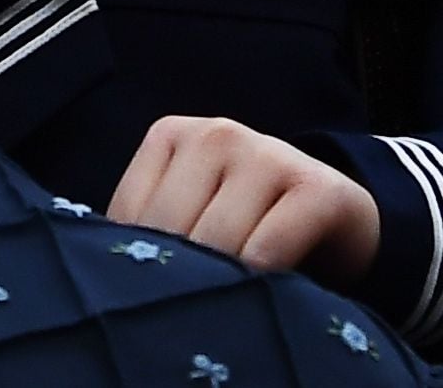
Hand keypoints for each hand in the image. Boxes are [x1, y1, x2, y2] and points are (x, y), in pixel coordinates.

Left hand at [108, 115, 380, 281]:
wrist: (340, 217)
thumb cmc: (246, 224)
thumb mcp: (191, 213)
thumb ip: (151, 226)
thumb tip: (103, 272)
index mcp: (171, 135)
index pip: (129, 212)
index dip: (137, 263)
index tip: (149, 290)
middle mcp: (217, 134)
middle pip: (172, 227)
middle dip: (179, 276)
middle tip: (186, 308)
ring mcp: (269, 153)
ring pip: (219, 239)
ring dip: (220, 283)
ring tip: (222, 304)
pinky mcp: (316, 187)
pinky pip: (270, 247)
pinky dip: (260, 280)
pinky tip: (260, 294)